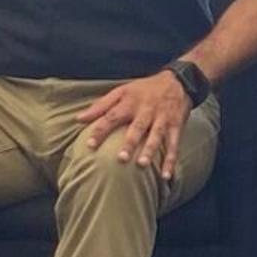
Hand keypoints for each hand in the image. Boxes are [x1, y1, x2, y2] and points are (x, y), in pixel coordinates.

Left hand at [79, 72, 197, 184]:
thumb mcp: (121, 91)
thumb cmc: (144, 89)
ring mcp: (162, 118)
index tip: (89, 145)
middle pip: (137, 127)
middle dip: (130, 142)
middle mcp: (146, 110)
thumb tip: (79, 119)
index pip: (112, 116)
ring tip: (142, 165)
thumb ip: (100, 106)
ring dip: (150, 150)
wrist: (177, 81)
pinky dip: (171, 160)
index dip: (101, 130)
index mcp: (130, 102)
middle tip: (120, 158)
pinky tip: (166, 175)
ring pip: (156, 135)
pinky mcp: (176, 126)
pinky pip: (174, 144)